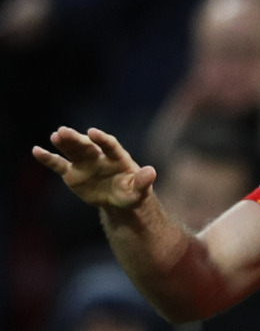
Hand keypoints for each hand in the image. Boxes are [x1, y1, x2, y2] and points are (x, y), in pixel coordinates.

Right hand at [33, 127, 157, 209]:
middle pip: (87, 145)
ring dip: (64, 143)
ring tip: (55, 135)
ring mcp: (84, 163)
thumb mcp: (139, 191)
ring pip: (72, 150)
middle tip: (64, 131)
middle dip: (76, 139)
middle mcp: (99, 156)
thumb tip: (151, 171)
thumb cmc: (131, 192)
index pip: (109, 145)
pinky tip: (36, 150)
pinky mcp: (72, 173)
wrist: (118, 199)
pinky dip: (48, 158)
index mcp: (117, 157)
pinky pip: (59, 164)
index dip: (101, 139)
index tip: (92, 132)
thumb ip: (143, 181)